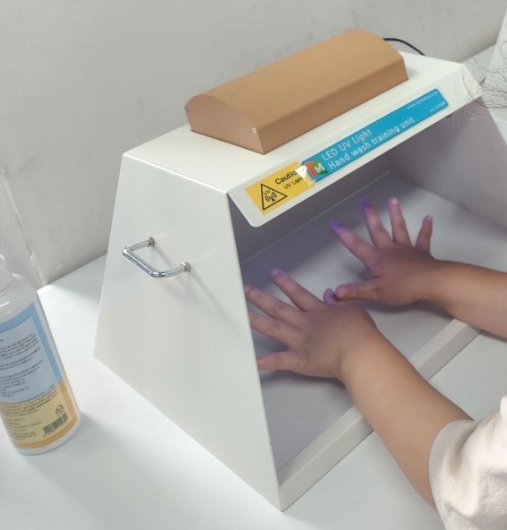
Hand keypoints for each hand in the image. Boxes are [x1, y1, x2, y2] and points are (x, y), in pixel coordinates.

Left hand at [245, 268, 382, 379]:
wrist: (360, 352)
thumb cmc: (361, 334)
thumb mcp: (354, 310)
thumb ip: (339, 303)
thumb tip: (331, 296)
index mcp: (318, 312)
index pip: (298, 294)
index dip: (285, 283)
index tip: (274, 274)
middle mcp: (305, 323)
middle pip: (278, 308)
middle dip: (261, 297)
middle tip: (246, 289)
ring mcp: (300, 340)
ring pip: (272, 328)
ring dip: (255, 320)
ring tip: (241, 314)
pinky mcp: (299, 359)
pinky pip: (278, 361)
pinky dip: (264, 362)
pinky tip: (251, 361)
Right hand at [330, 197, 438, 304]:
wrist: (430, 283)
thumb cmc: (402, 288)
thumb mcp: (375, 293)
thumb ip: (355, 291)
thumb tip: (335, 292)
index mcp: (376, 259)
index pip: (356, 245)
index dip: (344, 234)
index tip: (334, 222)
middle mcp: (389, 250)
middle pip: (377, 230)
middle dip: (370, 216)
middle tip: (365, 201)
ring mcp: (406, 249)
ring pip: (399, 229)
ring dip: (395, 215)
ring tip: (393, 200)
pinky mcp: (421, 252)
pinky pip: (423, 238)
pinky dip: (425, 229)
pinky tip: (428, 218)